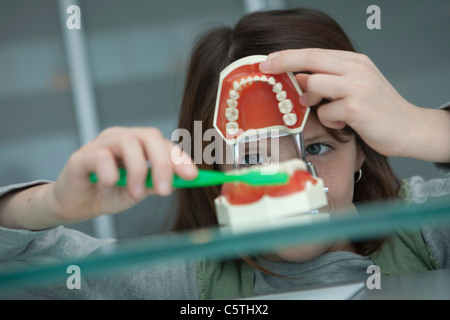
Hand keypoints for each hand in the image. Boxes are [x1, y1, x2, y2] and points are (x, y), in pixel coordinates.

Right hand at [47, 127, 196, 222]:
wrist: (74, 206)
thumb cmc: (107, 194)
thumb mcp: (139, 191)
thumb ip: (157, 182)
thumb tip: (184, 179)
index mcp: (138, 145)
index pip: (163, 143)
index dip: (179, 158)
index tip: (192, 176)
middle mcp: (120, 138)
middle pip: (149, 136)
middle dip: (163, 162)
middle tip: (165, 190)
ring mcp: (100, 144)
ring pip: (127, 142)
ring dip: (137, 170)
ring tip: (135, 193)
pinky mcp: (81, 156)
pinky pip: (101, 157)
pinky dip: (110, 175)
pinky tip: (107, 188)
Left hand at [259, 49, 449, 162]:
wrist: (410, 129)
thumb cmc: (379, 111)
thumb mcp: (355, 88)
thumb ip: (330, 81)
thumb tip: (300, 80)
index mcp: (355, 62)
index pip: (315, 53)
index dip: (289, 55)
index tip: (267, 59)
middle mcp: (357, 69)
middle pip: (312, 59)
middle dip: (284, 61)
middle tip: (265, 66)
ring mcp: (358, 86)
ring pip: (315, 84)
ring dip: (312, 101)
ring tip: (328, 111)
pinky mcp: (358, 107)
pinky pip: (327, 112)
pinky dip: (330, 121)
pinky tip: (345, 124)